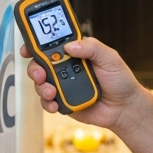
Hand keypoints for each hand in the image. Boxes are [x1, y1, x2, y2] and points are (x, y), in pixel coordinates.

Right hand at [21, 38, 142, 129]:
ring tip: (51, 91)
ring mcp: (63, 85)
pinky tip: (54, 104)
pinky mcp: (63, 102)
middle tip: (40, 73)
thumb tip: (70, 46)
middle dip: (35, 67)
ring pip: (40, 83)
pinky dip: (47, 103)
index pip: (52, 45)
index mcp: (76, 53)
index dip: (36, 44)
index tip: (28, 47)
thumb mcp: (110, 58)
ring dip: (41, 86)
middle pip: (40, 63)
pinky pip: (47, 102)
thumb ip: (92, 48)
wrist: (124, 108)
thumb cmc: (120, 81)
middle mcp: (65, 68)